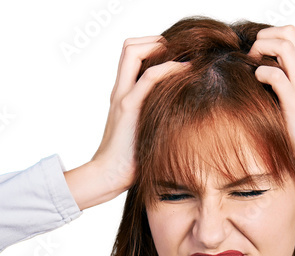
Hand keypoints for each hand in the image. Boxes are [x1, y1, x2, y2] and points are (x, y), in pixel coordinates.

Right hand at [90, 36, 187, 192]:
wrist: (110, 176)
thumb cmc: (130, 161)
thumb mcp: (144, 132)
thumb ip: (153, 119)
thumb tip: (181, 117)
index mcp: (122, 95)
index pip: (130, 56)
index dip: (150, 47)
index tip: (173, 57)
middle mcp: (120, 91)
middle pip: (129, 46)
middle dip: (154, 41)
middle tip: (176, 53)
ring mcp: (122, 97)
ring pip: (133, 52)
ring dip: (158, 47)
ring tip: (181, 58)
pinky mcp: (129, 108)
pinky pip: (149, 78)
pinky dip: (168, 69)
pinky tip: (184, 72)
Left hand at [247, 26, 294, 188]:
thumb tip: (278, 84)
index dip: (278, 35)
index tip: (264, 51)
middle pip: (292, 32)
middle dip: (267, 36)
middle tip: (256, 54)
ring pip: (285, 46)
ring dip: (263, 48)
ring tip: (254, 64)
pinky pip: (276, 75)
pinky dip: (261, 73)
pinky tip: (258, 83)